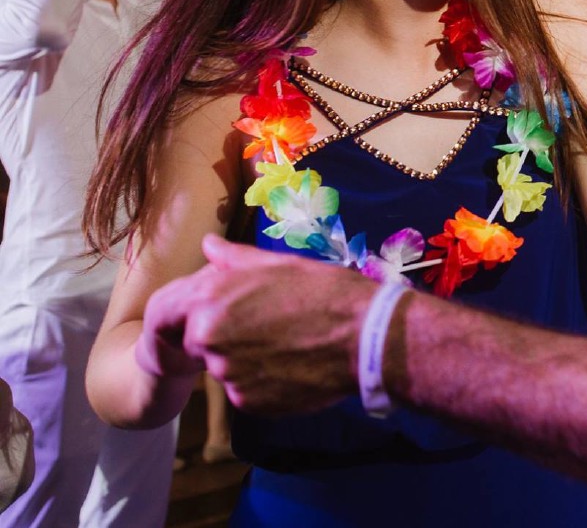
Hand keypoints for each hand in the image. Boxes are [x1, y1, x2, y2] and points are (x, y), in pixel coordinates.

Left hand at [141, 235, 374, 414]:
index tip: (175, 328)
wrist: (365, 337)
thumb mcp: (279, 265)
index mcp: (209, 299)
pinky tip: (293, 365)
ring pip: (222, 367)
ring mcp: (227, 374)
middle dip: (215, 337)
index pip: (159, 315)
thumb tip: (208, 247)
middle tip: (256, 329)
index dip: (166, 322)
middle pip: (193, 342)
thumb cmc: (325, 291)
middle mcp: (209, 338)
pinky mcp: (247, 403)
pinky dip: (261, 381)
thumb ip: (233, 260)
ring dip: (242, 358)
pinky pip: (243, 391)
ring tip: (285, 343)